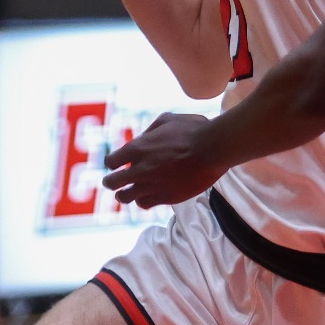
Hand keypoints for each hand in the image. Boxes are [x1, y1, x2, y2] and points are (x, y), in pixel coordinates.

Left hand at [102, 113, 223, 208]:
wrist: (213, 149)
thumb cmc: (193, 130)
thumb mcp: (167, 120)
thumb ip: (149, 132)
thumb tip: (141, 140)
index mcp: (138, 148)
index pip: (111, 161)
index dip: (113, 162)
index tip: (117, 163)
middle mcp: (140, 169)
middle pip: (112, 182)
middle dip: (111, 181)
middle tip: (113, 182)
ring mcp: (152, 185)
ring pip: (125, 197)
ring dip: (124, 194)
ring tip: (126, 193)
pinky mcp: (166, 197)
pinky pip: (144, 204)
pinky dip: (142, 200)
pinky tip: (147, 196)